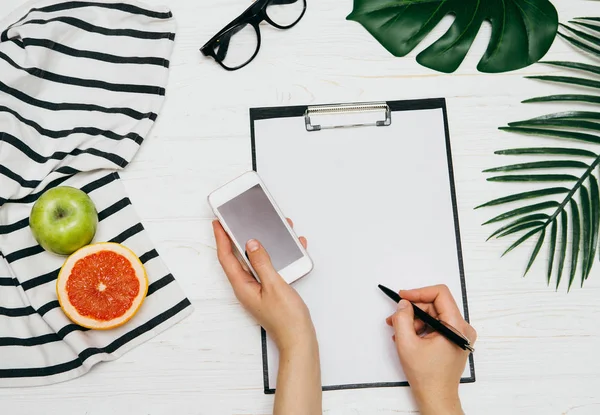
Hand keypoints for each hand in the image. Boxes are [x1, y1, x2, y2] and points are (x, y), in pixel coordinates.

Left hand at [212, 219, 315, 353]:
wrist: (299, 339)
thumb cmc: (287, 319)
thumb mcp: (274, 285)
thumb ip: (262, 263)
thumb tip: (252, 244)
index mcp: (242, 286)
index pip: (227, 257)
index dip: (221, 238)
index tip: (218, 223)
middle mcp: (247, 288)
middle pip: (237, 258)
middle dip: (237, 238)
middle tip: (235, 223)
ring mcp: (257, 290)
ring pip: (254, 262)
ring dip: (260, 246)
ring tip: (266, 231)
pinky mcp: (268, 291)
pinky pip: (267, 268)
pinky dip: (275, 257)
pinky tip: (286, 251)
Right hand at [386, 285, 476, 414]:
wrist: (436, 397)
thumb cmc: (426, 376)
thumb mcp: (407, 343)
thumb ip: (402, 318)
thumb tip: (404, 304)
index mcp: (456, 326)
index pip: (440, 294)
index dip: (419, 292)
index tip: (403, 297)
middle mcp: (462, 328)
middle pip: (435, 305)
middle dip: (413, 310)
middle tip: (395, 317)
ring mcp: (460, 335)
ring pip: (434, 315)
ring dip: (415, 321)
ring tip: (400, 332)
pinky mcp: (454, 340)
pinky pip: (436, 325)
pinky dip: (421, 328)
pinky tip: (408, 338)